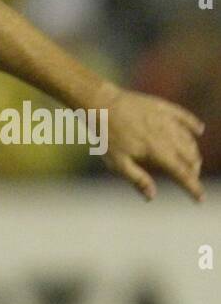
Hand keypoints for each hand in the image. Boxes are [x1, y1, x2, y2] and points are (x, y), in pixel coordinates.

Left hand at [100, 87, 204, 201]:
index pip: (182, 174)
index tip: (200, 199)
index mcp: (158, 152)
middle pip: (190, 157)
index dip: (193, 188)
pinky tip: (199, 131)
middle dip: (193, 171)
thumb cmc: (107, 137)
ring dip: (193, 153)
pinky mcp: (164, 108)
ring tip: (190, 162)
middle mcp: (168, 136)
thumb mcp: (118, 163)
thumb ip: (137, 179)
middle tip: (189, 179)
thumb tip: (151, 197)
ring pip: (190, 140)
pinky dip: (194, 126)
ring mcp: (168, 120)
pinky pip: (185, 117)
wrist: (102, 105)